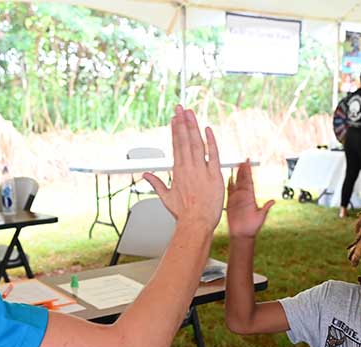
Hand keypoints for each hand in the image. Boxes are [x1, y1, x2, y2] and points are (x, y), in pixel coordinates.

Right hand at [143, 106, 224, 231]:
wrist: (196, 223)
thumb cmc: (183, 214)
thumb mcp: (166, 198)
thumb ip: (156, 183)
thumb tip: (146, 175)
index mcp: (178, 172)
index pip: (176, 146)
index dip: (175, 130)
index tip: (174, 119)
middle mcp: (189, 168)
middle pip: (185, 140)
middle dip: (182, 122)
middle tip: (180, 108)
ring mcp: (201, 171)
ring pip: (197, 144)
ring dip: (193, 126)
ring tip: (190, 113)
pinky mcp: (214, 176)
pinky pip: (213, 155)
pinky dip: (211, 141)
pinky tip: (207, 129)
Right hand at [226, 160, 273, 238]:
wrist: (242, 235)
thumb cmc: (252, 227)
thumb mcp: (260, 216)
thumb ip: (265, 208)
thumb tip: (273, 201)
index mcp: (250, 198)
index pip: (249, 182)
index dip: (248, 172)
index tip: (248, 163)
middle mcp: (244, 197)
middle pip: (243, 180)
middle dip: (242, 171)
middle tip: (242, 161)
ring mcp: (236, 199)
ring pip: (236, 184)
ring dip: (236, 175)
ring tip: (235, 166)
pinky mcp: (230, 203)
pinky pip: (229, 192)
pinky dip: (228, 185)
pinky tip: (228, 178)